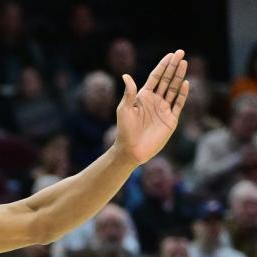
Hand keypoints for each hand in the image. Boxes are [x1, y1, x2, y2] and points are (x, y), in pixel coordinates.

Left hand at [113, 49, 189, 164]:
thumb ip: (129, 93)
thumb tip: (126, 76)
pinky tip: (186, 83)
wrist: (131, 150)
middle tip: (181, 52)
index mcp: (143, 97)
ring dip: (179, 76)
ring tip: (184, 63)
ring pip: (173, 89)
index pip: (155, 77)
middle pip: (166, 80)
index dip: (163, 66)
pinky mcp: (171, 119)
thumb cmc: (124, 130)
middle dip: (173, 66)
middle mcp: (155, 101)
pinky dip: (182, 94)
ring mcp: (164, 109)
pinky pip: (178, 104)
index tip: (170, 55)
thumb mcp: (124, 110)